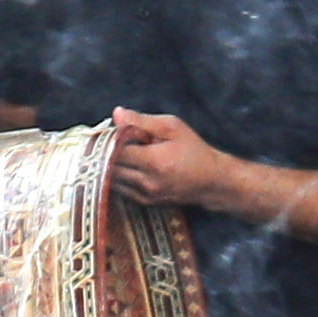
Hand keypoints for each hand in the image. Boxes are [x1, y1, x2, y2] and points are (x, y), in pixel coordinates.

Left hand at [105, 109, 257, 218]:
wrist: (211, 181)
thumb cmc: (194, 150)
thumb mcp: (172, 127)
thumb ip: (141, 121)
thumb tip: (117, 114)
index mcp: (154, 162)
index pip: (115, 150)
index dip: (109, 139)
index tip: (110, 131)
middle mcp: (147, 182)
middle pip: (109, 167)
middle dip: (106, 152)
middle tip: (110, 140)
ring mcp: (145, 195)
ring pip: (111, 179)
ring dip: (109, 165)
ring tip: (118, 151)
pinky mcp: (144, 202)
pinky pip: (119, 189)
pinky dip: (117, 176)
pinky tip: (126, 165)